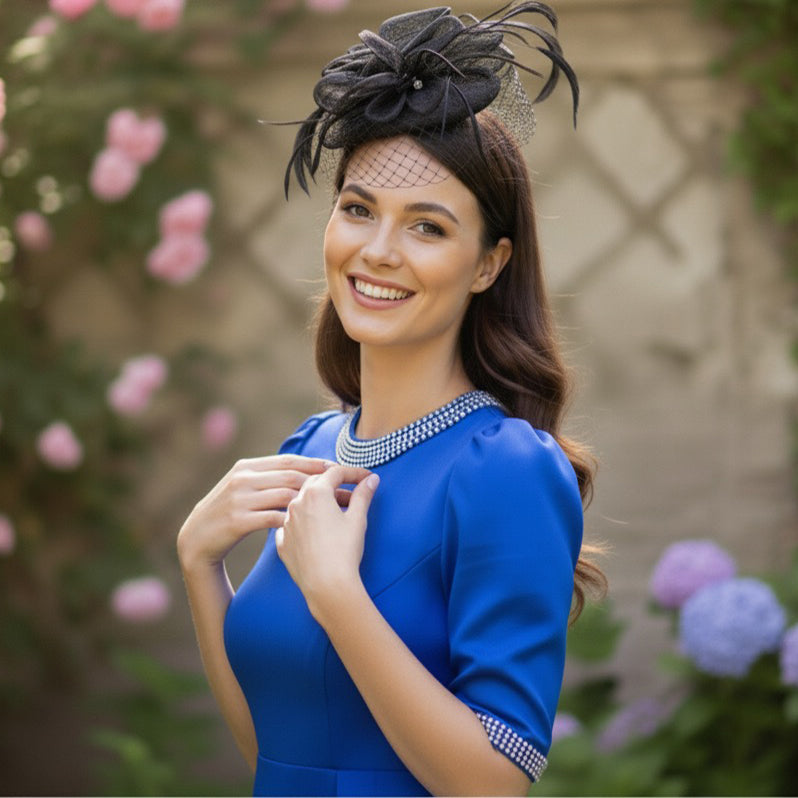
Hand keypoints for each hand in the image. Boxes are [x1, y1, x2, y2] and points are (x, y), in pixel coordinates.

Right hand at [177, 455, 336, 572]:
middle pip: (292, 476)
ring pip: (286, 496)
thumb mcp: (243, 487)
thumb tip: (302, 471)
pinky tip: (312, 526)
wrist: (196, 538)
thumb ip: (267, 477)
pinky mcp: (238, 521)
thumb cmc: (228, 512)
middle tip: (347, 490)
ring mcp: (239, 499)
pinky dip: (294, 520)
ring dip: (315, 503)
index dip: (317, 464)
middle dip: (323, 482)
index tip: (341, 469)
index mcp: (247, 466)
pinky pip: (274, 518)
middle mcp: (243, 479)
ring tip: (337, 510)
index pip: (289, 461)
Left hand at [275, 465, 378, 620]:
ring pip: (302, 503)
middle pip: (316, 483)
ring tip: (336, 513)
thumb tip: (371, 480)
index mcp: (315, 493)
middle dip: (335, 484)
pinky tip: (317, 530)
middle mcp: (296, 504)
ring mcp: (286, 523)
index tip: (366, 478)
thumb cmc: (344, 551)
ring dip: (318, 503)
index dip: (354, 473)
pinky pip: (292, 524)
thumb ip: (363, 495)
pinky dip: (305, 522)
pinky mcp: (282, 542)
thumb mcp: (358, 519)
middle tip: (353, 494)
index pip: (335, 472)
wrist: (327, 585)